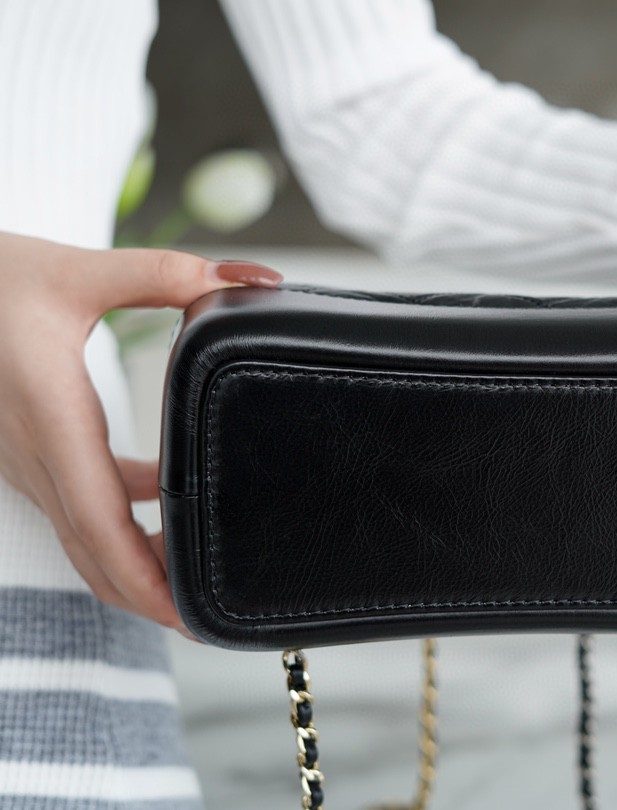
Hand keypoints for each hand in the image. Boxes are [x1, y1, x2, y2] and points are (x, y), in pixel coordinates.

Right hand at [0, 232, 281, 628]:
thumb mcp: (76, 271)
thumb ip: (166, 275)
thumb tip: (253, 280)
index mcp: (49, 420)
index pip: (98, 520)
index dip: (140, 574)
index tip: (181, 610)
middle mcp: (33, 454)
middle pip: (92, 549)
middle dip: (147, 593)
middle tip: (206, 619)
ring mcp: (26, 460)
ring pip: (82, 535)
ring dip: (134, 564)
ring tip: (194, 579)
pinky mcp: (30, 452)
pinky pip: (78, 503)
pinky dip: (120, 520)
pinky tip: (166, 499)